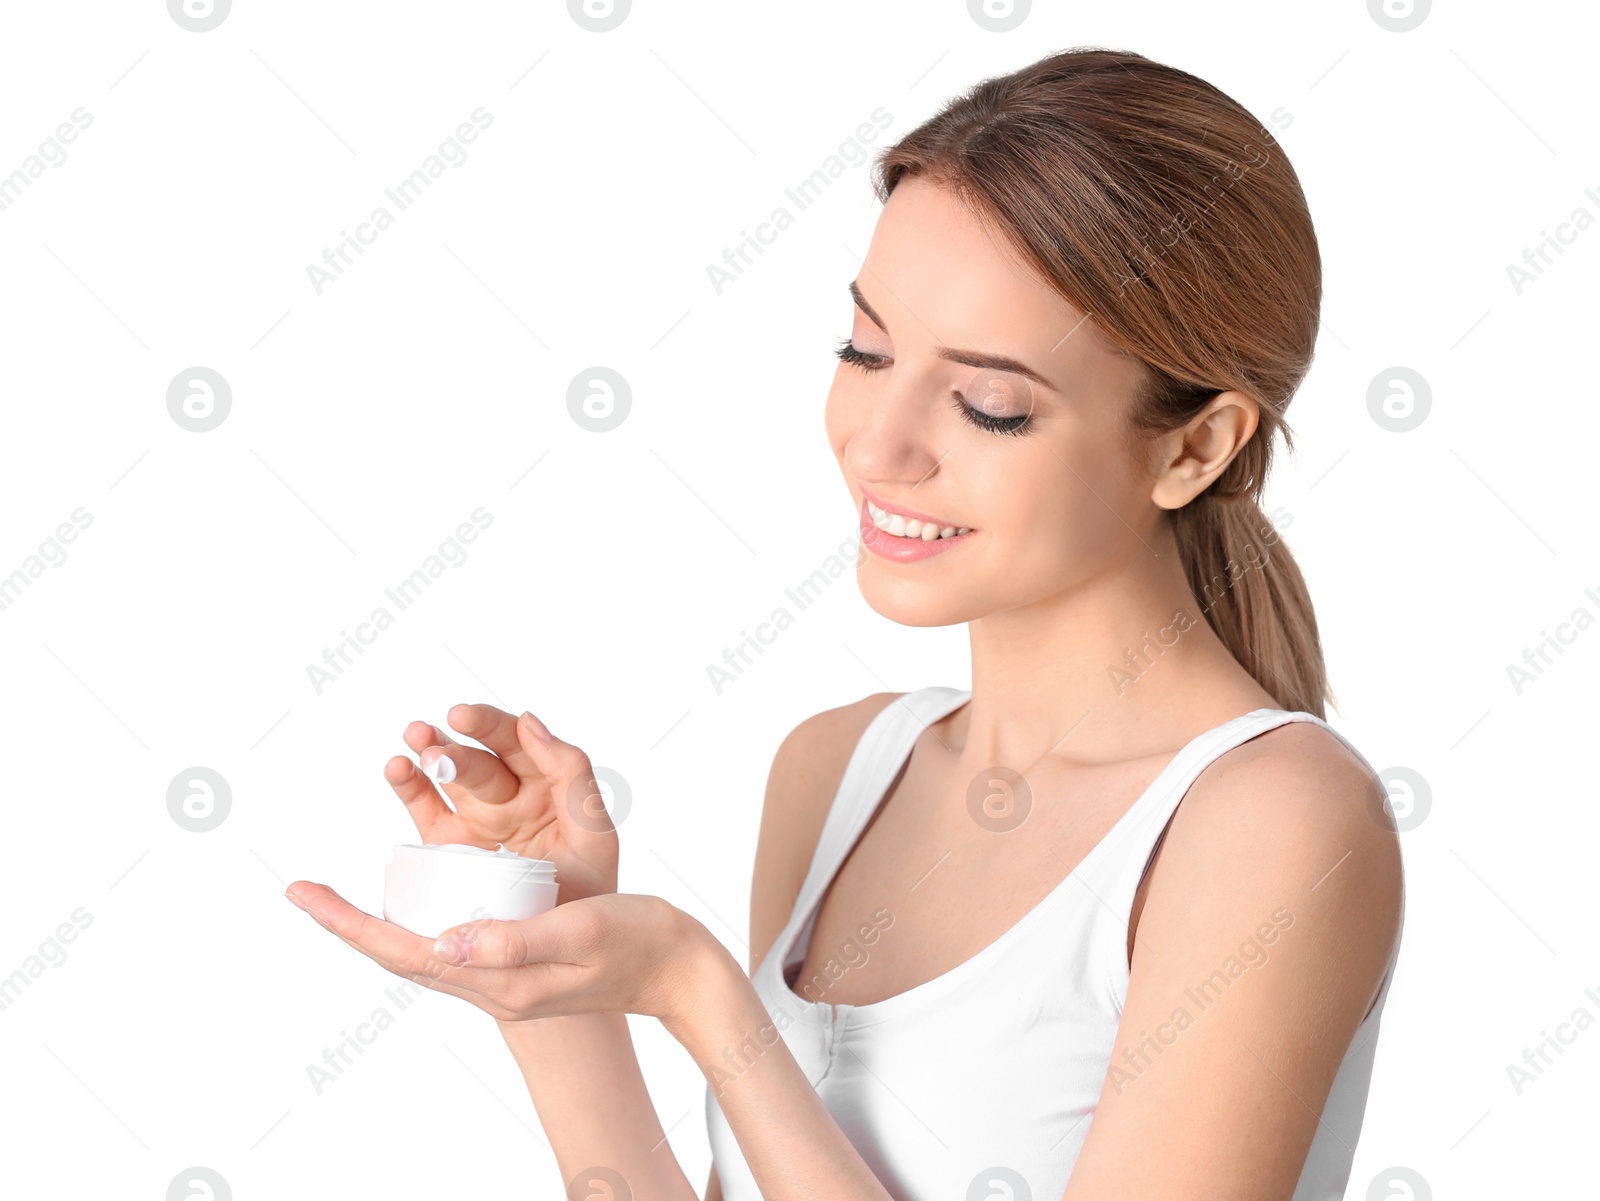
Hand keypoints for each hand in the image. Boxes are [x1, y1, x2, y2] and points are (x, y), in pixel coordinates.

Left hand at [283, 886, 706, 1025]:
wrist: (677, 967)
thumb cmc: (637, 943)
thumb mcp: (578, 933)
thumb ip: (514, 940)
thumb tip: (444, 942)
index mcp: (498, 980)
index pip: (405, 953)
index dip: (350, 924)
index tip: (304, 894)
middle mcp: (491, 982)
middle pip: (401, 954)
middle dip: (351, 924)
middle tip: (305, 892)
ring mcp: (503, 973)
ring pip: (423, 948)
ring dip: (382, 921)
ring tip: (346, 896)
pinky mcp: (517, 956)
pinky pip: (454, 938)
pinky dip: (424, 915)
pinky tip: (421, 896)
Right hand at [390, 703, 617, 902]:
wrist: (567, 948)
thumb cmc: (589, 888)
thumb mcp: (593, 832)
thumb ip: (571, 774)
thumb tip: (530, 721)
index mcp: (545, 784)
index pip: (516, 742)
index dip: (490, 726)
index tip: (463, 717)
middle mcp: (507, 795)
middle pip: (477, 761)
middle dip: (454, 748)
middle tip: (432, 746)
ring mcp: (475, 817)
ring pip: (446, 777)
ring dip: (426, 754)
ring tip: (411, 741)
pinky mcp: (447, 844)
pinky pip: (425, 808)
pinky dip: (409, 786)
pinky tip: (397, 768)